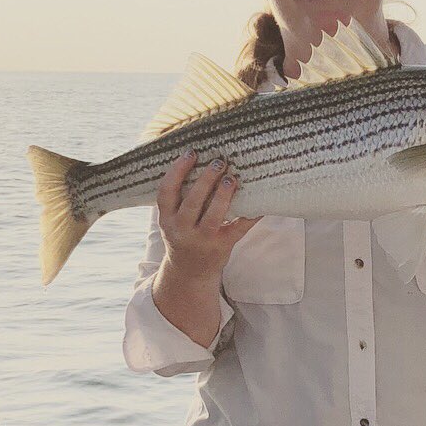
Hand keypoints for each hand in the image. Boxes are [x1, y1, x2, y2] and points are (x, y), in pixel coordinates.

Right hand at [157, 151, 259, 281]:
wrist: (190, 272)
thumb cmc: (184, 234)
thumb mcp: (173, 219)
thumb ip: (180, 196)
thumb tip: (201, 158)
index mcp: (167, 219)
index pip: (166, 192)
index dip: (177, 171)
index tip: (191, 153)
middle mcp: (182, 230)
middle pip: (192, 201)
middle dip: (206, 180)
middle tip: (219, 161)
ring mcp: (202, 240)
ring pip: (213, 216)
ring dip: (223, 195)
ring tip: (232, 178)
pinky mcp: (222, 246)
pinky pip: (238, 228)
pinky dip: (250, 215)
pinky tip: (259, 202)